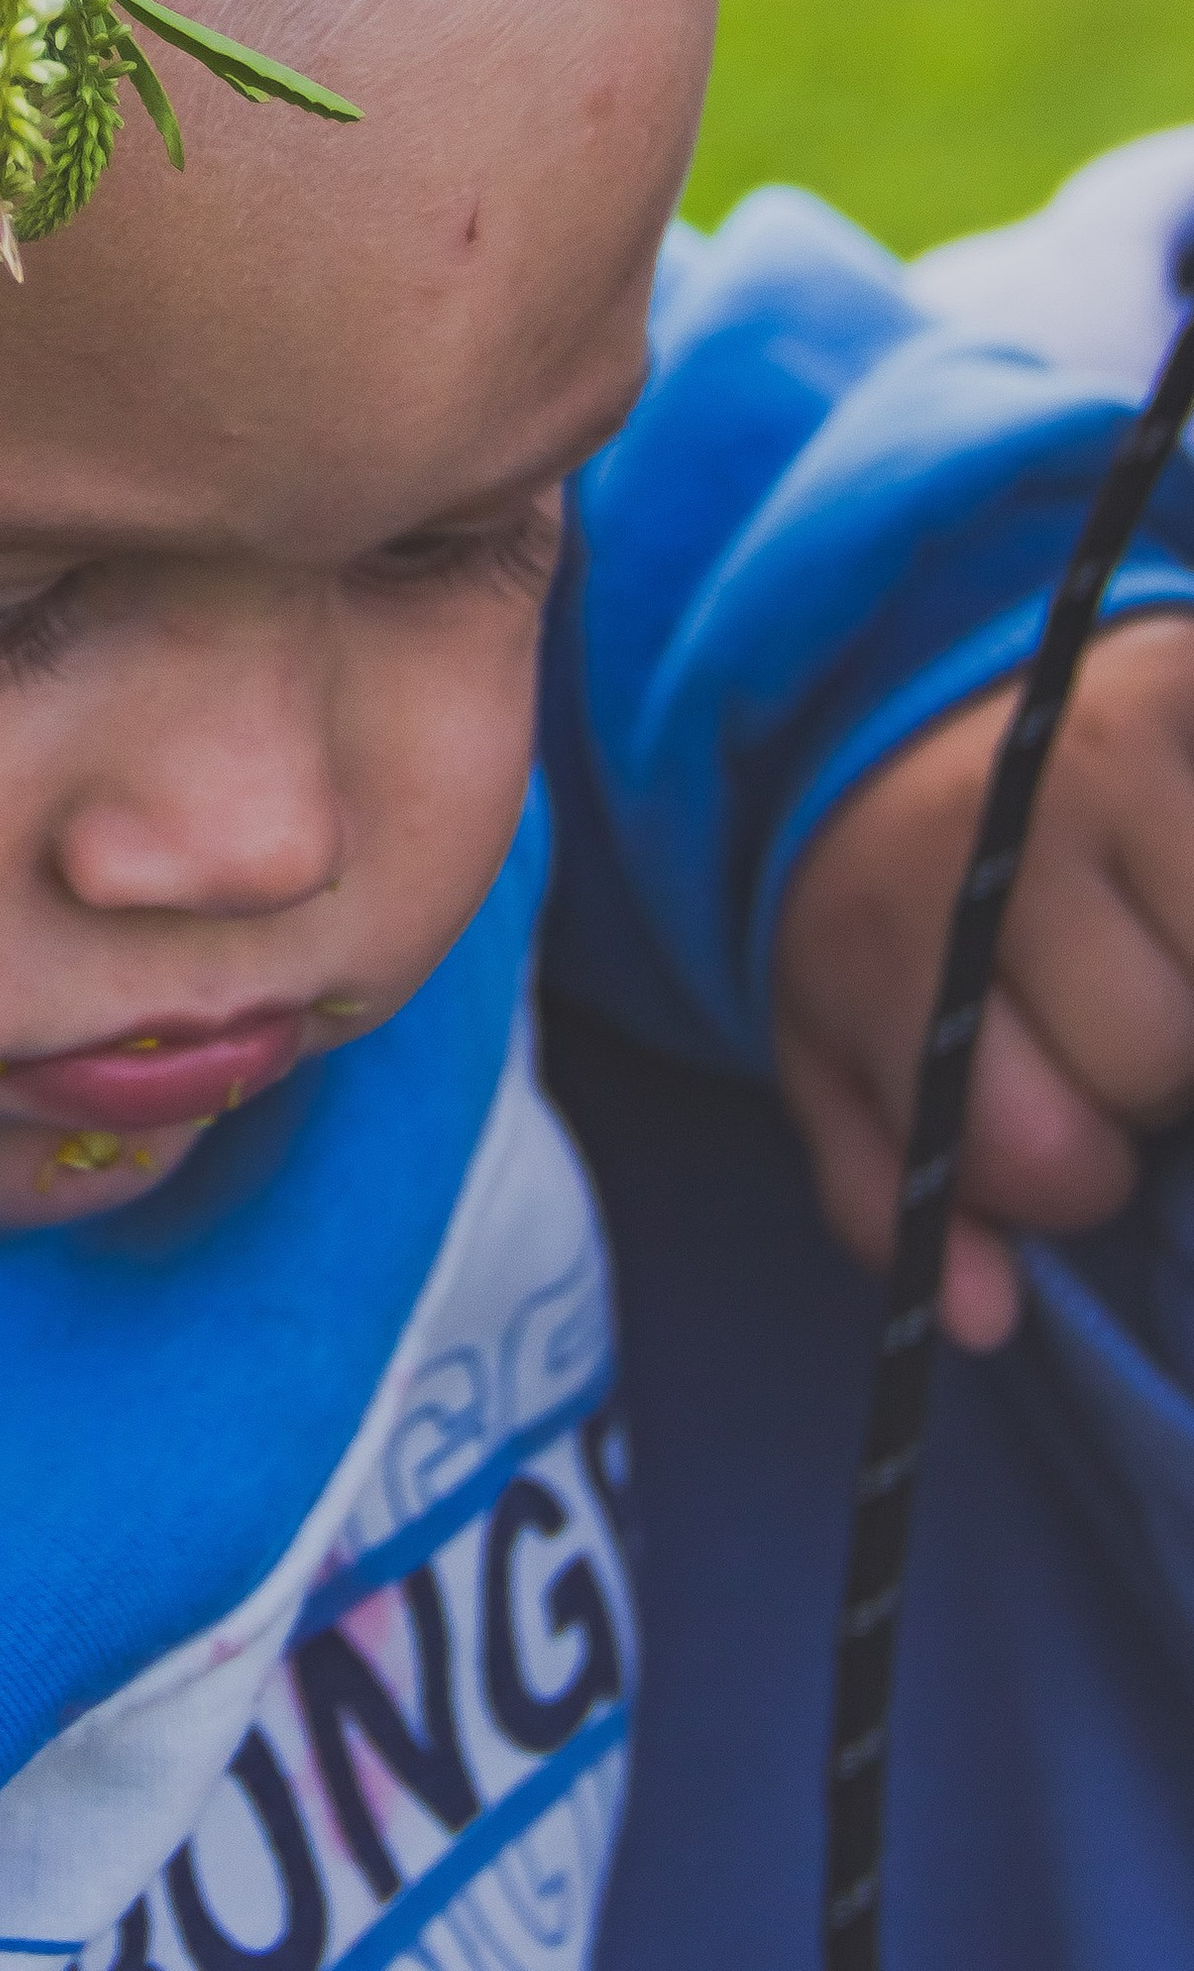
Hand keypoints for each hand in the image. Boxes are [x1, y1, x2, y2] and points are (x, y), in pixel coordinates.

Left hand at [773, 611, 1193, 1353]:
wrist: (891, 674)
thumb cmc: (885, 896)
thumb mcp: (835, 1041)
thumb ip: (892, 1194)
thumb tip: (986, 1318)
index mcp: (887, 928)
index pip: (1044, 1154)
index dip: (1065, 1172)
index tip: (1048, 1117)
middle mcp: (998, 823)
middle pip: (1158, 1057)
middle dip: (1142, 1072)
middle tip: (1101, 1002)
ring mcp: (1114, 743)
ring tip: (1145, 934)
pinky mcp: (1193, 682)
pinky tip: (1173, 889)